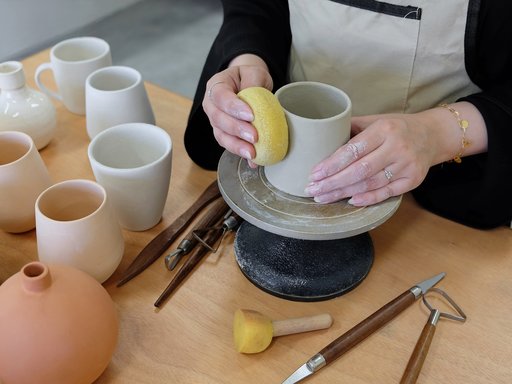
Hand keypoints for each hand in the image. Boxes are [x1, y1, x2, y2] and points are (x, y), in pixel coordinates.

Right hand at [202, 56, 272, 166]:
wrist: (248, 85)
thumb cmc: (250, 77)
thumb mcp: (254, 72)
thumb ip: (253, 84)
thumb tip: (255, 104)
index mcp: (216, 85)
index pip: (220, 96)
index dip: (233, 107)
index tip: (251, 115)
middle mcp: (211, 105)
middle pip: (218, 119)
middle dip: (236, 129)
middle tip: (254, 136)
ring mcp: (216, 122)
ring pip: (221, 135)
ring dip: (237, 146)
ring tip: (252, 153)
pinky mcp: (224, 134)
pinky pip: (229, 145)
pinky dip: (241, 153)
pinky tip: (253, 160)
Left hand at [304, 113, 440, 205]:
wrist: (433, 135)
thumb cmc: (397, 127)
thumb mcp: (376, 120)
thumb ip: (351, 128)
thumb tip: (322, 137)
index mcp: (384, 130)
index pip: (353, 150)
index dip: (331, 164)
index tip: (314, 174)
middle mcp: (397, 148)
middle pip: (359, 171)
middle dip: (332, 183)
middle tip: (312, 191)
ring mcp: (406, 165)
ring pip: (370, 184)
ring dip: (344, 193)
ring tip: (324, 198)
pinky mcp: (413, 180)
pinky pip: (386, 192)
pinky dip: (368, 199)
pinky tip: (350, 201)